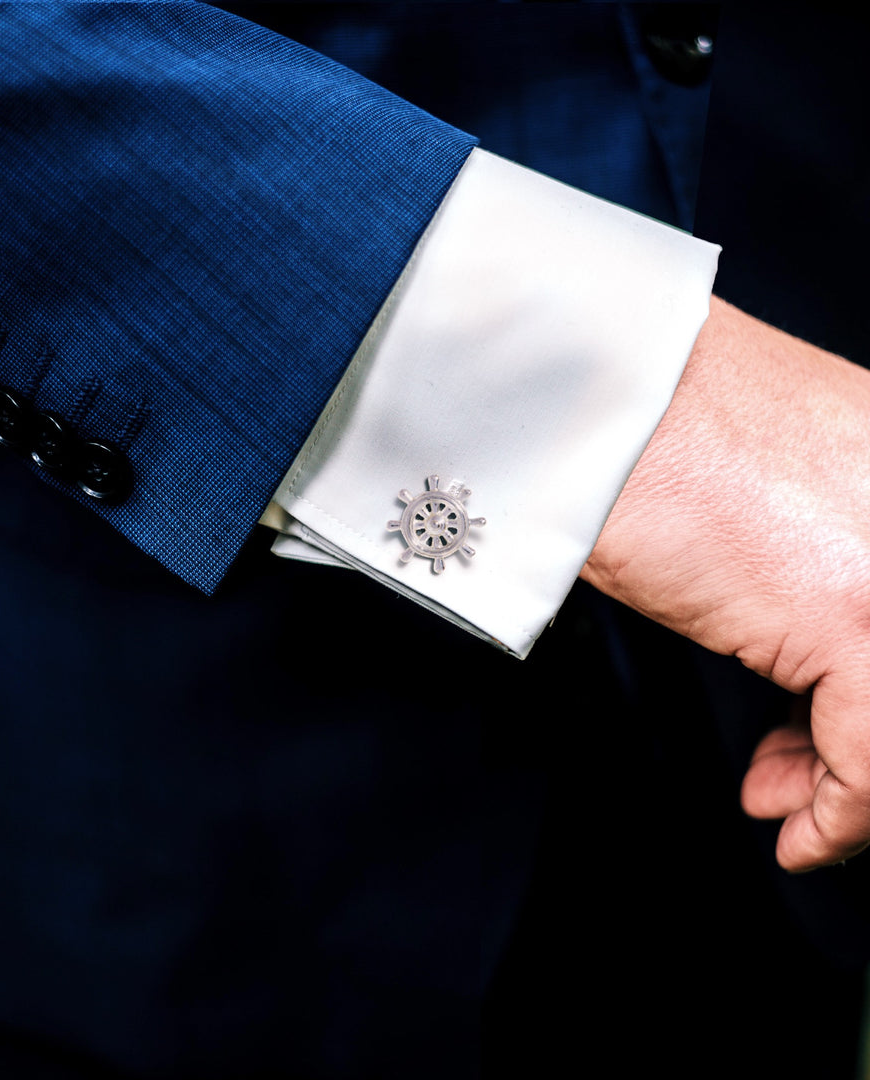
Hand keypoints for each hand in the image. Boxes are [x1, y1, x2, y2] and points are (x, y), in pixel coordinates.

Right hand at [581, 296, 869, 870]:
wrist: (593, 395)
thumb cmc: (649, 426)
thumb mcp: (765, 483)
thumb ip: (823, 547)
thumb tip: (814, 636)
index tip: (842, 737)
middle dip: (861, 753)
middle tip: (815, 783)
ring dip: (853, 786)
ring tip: (789, 799)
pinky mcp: (852, 613)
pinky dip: (841, 817)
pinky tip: (798, 828)